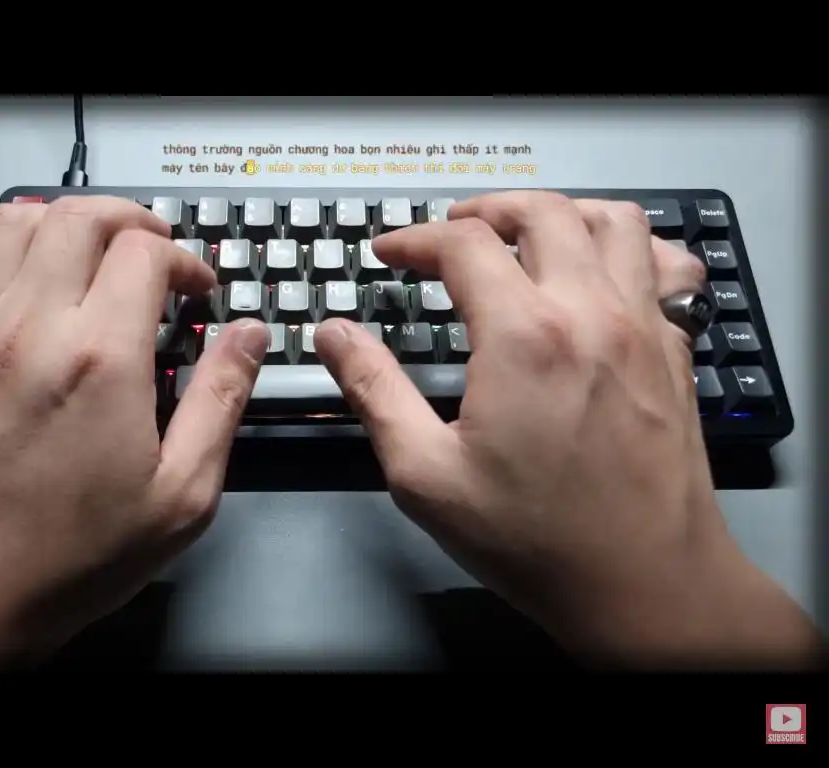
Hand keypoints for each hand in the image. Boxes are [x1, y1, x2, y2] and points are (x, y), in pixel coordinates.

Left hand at [0, 196, 269, 665]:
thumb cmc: (70, 558)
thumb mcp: (181, 494)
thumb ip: (221, 401)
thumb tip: (248, 336)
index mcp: (99, 360)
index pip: (145, 253)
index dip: (183, 259)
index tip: (195, 288)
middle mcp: (29, 330)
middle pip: (78, 218)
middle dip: (129, 221)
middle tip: (153, 250)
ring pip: (9, 222)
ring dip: (59, 221)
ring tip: (88, 249)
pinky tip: (10, 269)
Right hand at [315, 192, 821, 667]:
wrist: (644, 586)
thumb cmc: (536, 541)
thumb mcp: (426, 474)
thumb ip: (375, 391)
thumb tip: (335, 335)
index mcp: (525, 336)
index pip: (463, 246)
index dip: (414, 240)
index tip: (390, 255)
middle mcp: (592, 313)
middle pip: (541, 212)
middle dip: (484, 210)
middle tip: (448, 232)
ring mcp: (644, 328)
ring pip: (612, 222)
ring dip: (559, 213)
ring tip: (523, 235)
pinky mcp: (673, 352)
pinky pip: (661, 267)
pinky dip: (624, 250)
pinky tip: (599, 275)